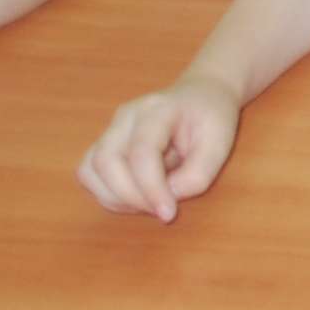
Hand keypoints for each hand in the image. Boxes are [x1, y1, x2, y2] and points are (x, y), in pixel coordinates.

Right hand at [78, 75, 242, 222]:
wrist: (201, 95)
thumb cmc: (212, 119)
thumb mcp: (219, 145)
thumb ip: (196, 176)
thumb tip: (164, 199)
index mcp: (158, 109)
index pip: (142, 152)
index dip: (151, 188)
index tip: (169, 214)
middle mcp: (127, 115)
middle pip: (106, 160)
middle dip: (129, 197)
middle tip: (160, 209)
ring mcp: (111, 127)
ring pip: (90, 169)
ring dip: (115, 197)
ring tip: (148, 202)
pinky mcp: (105, 142)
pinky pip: (90, 174)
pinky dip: (107, 193)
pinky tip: (135, 196)